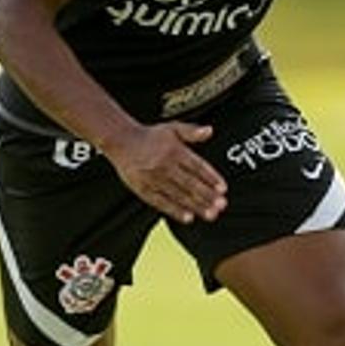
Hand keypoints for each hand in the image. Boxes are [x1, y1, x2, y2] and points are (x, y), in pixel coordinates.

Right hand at [106, 121, 227, 223]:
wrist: (121, 141)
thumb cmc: (149, 136)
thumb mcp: (172, 128)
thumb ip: (192, 131)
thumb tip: (209, 131)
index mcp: (174, 151)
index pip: (197, 166)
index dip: (211, 178)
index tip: (222, 188)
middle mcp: (165, 165)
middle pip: (190, 183)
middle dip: (207, 195)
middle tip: (221, 205)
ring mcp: (154, 179)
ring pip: (178, 194)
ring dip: (196, 205)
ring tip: (210, 214)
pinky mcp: (144, 189)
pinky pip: (162, 202)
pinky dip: (175, 210)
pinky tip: (188, 217)